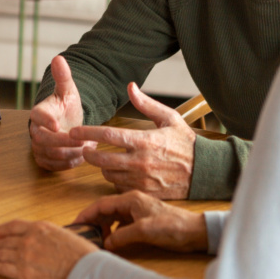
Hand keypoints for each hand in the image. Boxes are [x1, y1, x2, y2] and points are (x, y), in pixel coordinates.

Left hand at [0, 219, 97, 278]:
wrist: (85, 268)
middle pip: (5, 241)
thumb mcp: (62, 234)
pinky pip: (3, 268)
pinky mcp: (24, 273)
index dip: (2, 230)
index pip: (14, 225)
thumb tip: (37, 240)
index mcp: (39, 227)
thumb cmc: (80, 254)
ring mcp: (25, 256)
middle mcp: (29, 239)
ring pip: (2, 253)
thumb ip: (46, 236)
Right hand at [29, 56, 93, 170]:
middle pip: (42, 139)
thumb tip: (58, 58)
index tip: (58, 125)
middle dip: (63, 142)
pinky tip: (80, 157)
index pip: (36, 116)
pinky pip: (52, 166)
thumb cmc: (67, 106)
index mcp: (39, 112)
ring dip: (69, 153)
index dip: (45, 121)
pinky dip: (67, 164)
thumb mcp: (68, 90)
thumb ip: (63, 76)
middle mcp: (35, 130)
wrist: (68, 122)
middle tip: (84, 141)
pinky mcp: (43, 159)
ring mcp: (38, 146)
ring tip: (87, 147)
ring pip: (48, 154)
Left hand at [71, 82, 195, 198]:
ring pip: (109, 175)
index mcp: (145, 140)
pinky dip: (116, 180)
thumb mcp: (169, 118)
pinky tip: (120, 173)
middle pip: (102, 159)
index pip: (108, 135)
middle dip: (88, 154)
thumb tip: (130, 86)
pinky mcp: (146, 192)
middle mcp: (141, 162)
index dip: (87, 132)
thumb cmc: (186, 142)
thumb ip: (146, 104)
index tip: (74, 132)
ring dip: (103, 167)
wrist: (206, 171)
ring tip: (105, 160)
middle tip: (84, 148)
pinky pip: (121, 188)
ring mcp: (143, 180)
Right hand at [73, 191, 207, 252]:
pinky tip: (112, 241)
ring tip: (96, 239)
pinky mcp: (142, 221)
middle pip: (105, 210)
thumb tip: (106, 242)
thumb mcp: (144, 231)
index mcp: (130, 199)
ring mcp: (137, 212)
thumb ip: (122, 236)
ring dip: (103, 227)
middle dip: (93, 221)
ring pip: (112, 217)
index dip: (87, 214)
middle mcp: (131, 203)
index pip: (101, 204)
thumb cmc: (172, 226)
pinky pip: (121, 224)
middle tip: (83, 234)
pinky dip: (114, 232)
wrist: (194, 232)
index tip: (76, 224)